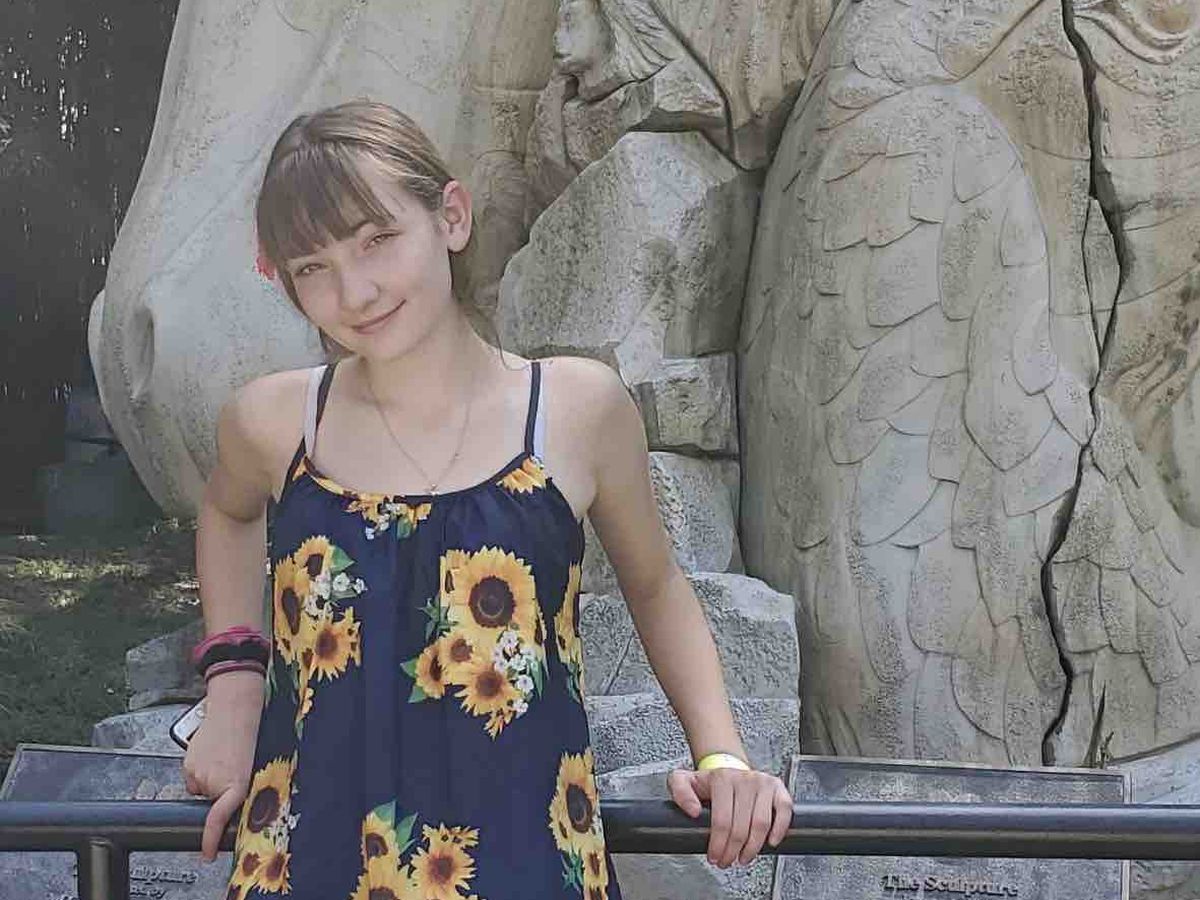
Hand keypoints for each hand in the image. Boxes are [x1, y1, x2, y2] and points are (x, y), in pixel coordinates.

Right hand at [180, 674, 262, 860]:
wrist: (235, 705)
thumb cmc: (251, 732)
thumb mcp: (254, 764)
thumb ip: (245, 786)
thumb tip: (240, 802)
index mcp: (237, 783)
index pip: (218, 818)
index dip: (211, 838)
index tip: (207, 853)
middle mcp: (214, 781)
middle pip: (213, 800)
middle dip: (221, 791)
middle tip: (233, 768)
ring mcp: (198, 772)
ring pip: (202, 788)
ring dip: (211, 778)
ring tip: (224, 756)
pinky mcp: (188, 763)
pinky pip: (193, 777)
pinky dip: (201, 770)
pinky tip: (213, 752)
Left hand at [667, 766, 792, 867]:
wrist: (729, 770)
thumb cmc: (709, 782)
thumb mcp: (684, 781)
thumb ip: (680, 791)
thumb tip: (692, 810)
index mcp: (722, 779)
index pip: (722, 820)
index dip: (718, 844)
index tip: (714, 856)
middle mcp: (745, 779)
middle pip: (742, 826)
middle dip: (733, 851)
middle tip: (727, 861)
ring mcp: (763, 783)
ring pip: (762, 823)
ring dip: (753, 847)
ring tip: (743, 857)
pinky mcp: (777, 788)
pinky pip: (784, 810)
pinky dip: (780, 829)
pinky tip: (770, 842)